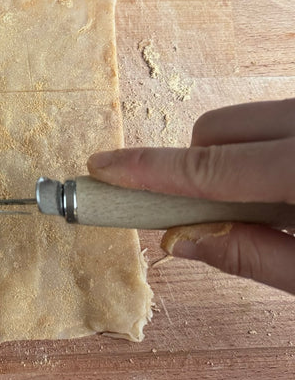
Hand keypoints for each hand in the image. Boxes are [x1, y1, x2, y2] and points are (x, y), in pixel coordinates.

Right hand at [87, 98, 294, 293]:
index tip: (102, 168)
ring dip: (232, 158)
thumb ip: (260, 258)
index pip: (209, 167)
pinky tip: (289, 189)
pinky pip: (268, 122)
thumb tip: (185, 239)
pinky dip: (260, 152)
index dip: (148, 170)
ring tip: (272, 204)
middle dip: (198, 166)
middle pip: (216, 129)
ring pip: (242, 121)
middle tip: (220, 213)